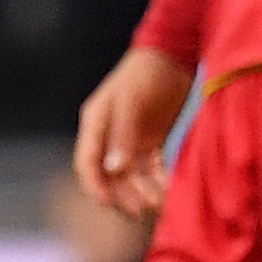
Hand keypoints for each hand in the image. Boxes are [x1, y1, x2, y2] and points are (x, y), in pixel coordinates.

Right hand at [72, 45, 191, 215]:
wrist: (175, 52)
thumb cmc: (147, 72)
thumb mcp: (131, 101)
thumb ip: (123, 135)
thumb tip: (113, 170)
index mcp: (96, 123)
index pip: (87, 163)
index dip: (94, 186)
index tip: (108, 204)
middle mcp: (110, 134)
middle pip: (109, 175)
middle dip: (123, 194)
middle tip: (141, 208)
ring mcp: (131, 137)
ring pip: (131, 174)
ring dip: (142, 190)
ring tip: (159, 201)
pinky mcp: (152, 138)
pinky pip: (152, 166)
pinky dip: (158, 179)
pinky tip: (169, 188)